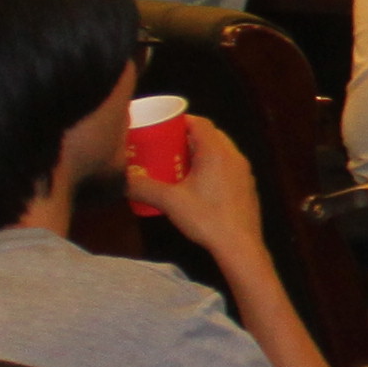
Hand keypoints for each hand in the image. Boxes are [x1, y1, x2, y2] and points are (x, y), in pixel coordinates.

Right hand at [128, 119, 265, 256]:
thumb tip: (120, 179)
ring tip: (179, 164)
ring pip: (221, 151)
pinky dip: (213, 166)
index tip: (162, 127)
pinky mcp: (247, 186)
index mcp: (216, 151)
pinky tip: (199, 184)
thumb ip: (142, 187)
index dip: (180, 121)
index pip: (200, 122)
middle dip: (188, 137)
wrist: (239, 245)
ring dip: (201, 152)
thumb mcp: (169, 201)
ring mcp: (244, 171)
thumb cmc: (205, 218)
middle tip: (167, 146)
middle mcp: (234, 156)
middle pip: (211, 134)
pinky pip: (228, 166)